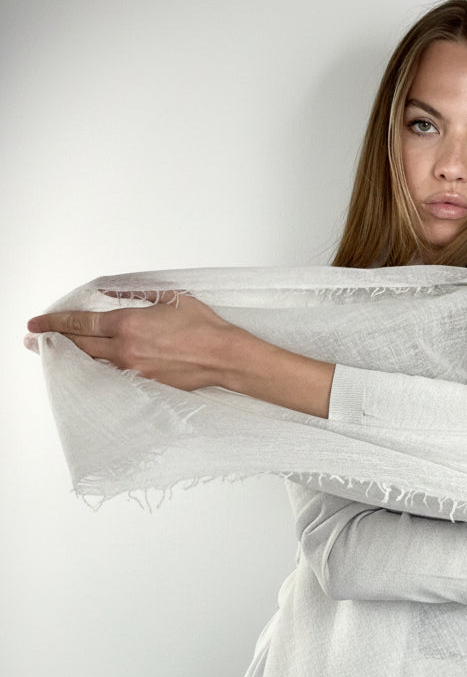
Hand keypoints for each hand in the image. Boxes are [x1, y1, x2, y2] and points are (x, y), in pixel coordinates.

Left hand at [27, 290, 240, 391]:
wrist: (225, 356)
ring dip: (73, 357)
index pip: (81, 324)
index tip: (38, 323)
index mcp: (129, 323)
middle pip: (80, 347)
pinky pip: (115, 375)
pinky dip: (98, 368)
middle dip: (52, 342)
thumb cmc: (204, 327)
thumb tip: (111, 292)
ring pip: (94, 363)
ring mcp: (136, 370)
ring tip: (56, 353)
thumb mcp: (169, 298)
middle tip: (32, 340)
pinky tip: (91, 367)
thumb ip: (134, 294)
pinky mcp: (147, 383)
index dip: (55, 323)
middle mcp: (127, 349)